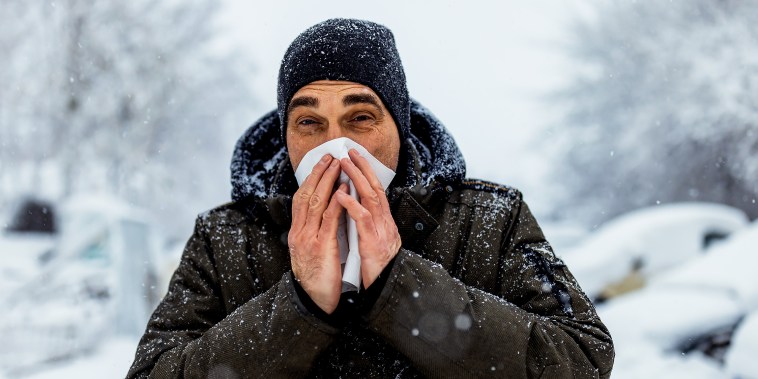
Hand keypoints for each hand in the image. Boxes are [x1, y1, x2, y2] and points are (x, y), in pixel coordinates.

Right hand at [289, 154, 345, 313]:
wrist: (314, 302)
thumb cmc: (316, 278)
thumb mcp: (310, 252)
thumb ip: (314, 233)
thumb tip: (322, 215)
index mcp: (296, 233)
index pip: (300, 199)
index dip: (310, 179)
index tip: (321, 164)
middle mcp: (299, 233)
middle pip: (306, 195)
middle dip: (318, 173)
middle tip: (329, 156)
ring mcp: (308, 239)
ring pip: (316, 203)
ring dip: (328, 181)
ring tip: (338, 165)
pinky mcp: (321, 246)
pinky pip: (329, 219)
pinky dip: (336, 201)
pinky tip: (343, 190)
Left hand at [336, 149, 401, 287]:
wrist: (388, 288)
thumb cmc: (378, 269)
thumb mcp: (374, 243)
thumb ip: (369, 227)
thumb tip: (359, 212)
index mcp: (384, 222)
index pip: (376, 191)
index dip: (366, 173)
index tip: (355, 158)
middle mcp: (385, 222)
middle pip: (375, 188)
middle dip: (363, 168)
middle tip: (349, 152)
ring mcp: (381, 231)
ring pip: (371, 198)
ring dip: (357, 179)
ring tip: (344, 165)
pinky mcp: (373, 242)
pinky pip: (363, 219)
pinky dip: (352, 205)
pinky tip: (340, 195)